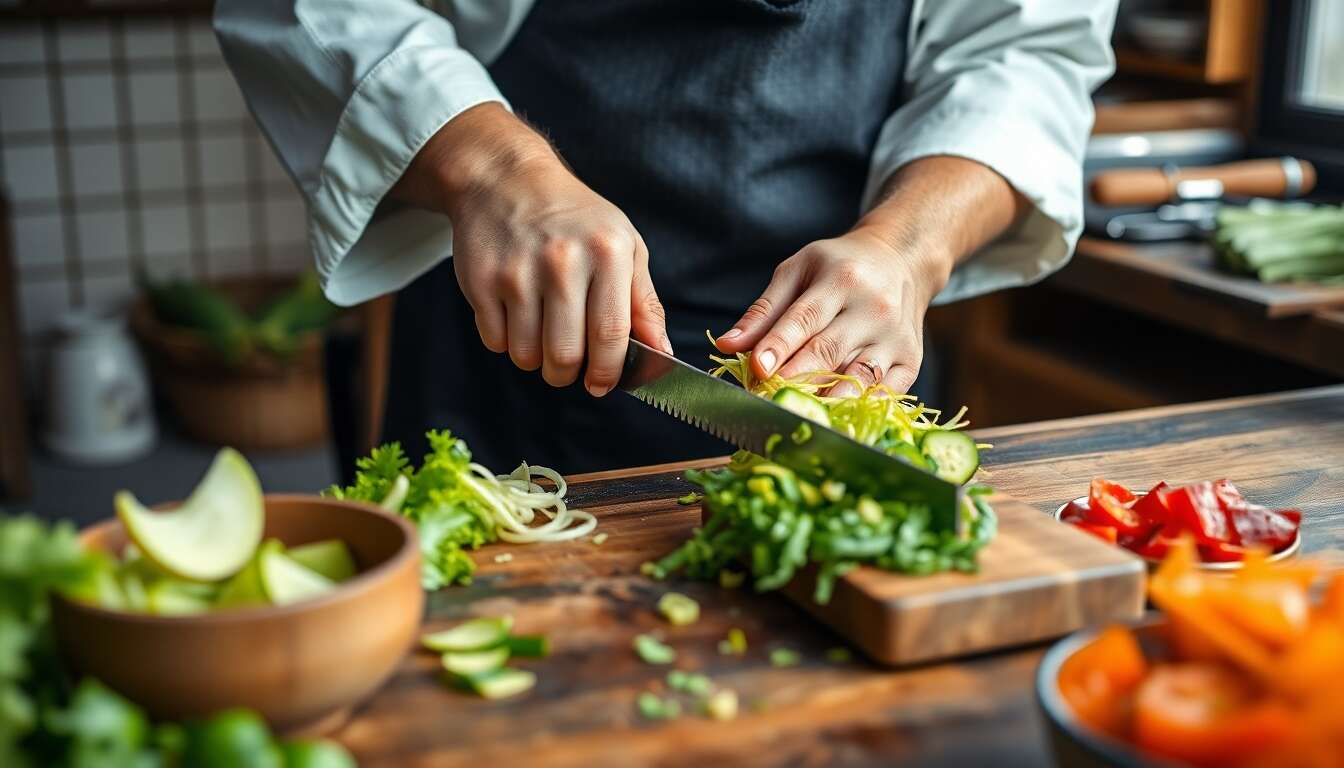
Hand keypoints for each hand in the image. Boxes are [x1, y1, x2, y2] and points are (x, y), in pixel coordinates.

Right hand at [393, 104, 671, 395]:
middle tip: (567, 366)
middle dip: (567, 375)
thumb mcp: (624, 246)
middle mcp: (562, 261)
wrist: (506, 179)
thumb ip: (644, 303)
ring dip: (535, 359)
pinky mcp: (482, 281)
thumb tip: (662, 354)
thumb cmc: (575, 218)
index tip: (602, 385)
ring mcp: (518, 271)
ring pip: (527, 355)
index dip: (607, 372)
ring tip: (541, 334)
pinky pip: (496, 342)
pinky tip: (516, 316)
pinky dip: (507, 342)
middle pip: (565, 354)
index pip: (610, 335)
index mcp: (607, 253)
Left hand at [714, 156, 1026, 395]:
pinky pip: (885, 393)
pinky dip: (859, 409)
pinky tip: (832, 420)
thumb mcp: (797, 271)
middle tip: (765, 399)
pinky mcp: (911, 361)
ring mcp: (896, 337)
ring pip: (858, 378)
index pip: (805, 318)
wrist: (900, 261)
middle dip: (795, 378)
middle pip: (830, 351)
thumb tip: (727, 345)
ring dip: (825, 401)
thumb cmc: (838, 268)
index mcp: (842, 279)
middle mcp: (874, 308)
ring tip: (796, 416)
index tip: (757, 368)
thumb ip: (763, 311)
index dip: (780, 344)